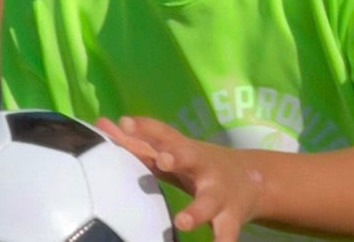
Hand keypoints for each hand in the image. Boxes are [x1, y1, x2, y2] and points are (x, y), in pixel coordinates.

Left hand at [96, 116, 266, 240]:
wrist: (253, 180)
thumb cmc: (198, 165)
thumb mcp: (173, 152)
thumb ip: (137, 142)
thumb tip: (99, 124)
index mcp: (186, 150)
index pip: (164, 134)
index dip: (146, 128)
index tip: (125, 123)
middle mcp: (204, 167)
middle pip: (191, 158)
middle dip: (177, 157)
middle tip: (162, 159)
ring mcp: (219, 194)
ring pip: (209, 202)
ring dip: (196, 211)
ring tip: (183, 222)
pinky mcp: (231, 219)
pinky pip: (226, 234)